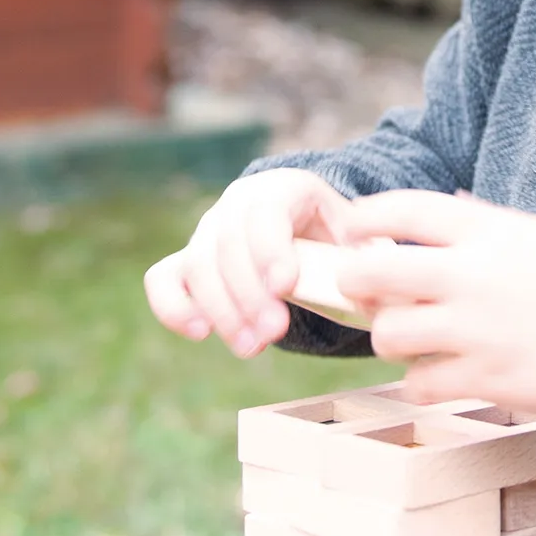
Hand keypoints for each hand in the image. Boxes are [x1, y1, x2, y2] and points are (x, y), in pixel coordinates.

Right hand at [144, 170, 352, 357]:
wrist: (308, 231)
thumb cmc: (335, 236)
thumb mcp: (358, 234)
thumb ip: (366, 255)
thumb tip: (373, 283)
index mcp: (283, 189)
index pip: (266, 212)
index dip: (271, 249)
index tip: (285, 286)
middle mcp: (237, 205)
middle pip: (227, 243)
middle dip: (248, 293)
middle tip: (273, 331)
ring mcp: (208, 232)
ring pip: (197, 265)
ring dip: (221, 310)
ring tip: (251, 346)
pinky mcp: (187, 262)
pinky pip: (163, 279)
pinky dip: (173, 307)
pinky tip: (200, 332)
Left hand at [332, 191, 535, 417]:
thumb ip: (489, 223)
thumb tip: (449, 206)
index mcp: (490, 231)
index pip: (404, 208)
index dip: (366, 216)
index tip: (352, 226)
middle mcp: (474, 276)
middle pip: (374, 271)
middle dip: (355, 280)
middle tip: (363, 288)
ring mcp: (477, 330)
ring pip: (388, 333)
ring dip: (389, 336)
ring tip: (407, 337)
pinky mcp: (487, 379)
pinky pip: (419, 383)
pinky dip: (419, 380)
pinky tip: (437, 373)